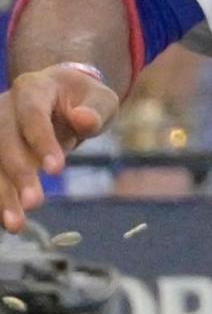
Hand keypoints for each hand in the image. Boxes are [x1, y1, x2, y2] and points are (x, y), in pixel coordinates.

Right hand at [0, 64, 121, 230]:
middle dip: (17, 173)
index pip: (32, 115)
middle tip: (35, 203)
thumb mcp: (100, 99)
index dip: (41, 141)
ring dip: (1, 193)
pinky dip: (0, 197)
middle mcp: (5, 107)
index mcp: (33, 88)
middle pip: (4, 140)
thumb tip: (84, 120)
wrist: (61, 97)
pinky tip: (7, 220)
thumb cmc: (84, 100)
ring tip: (15, 225)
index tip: (56, 171)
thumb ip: (95, 110)